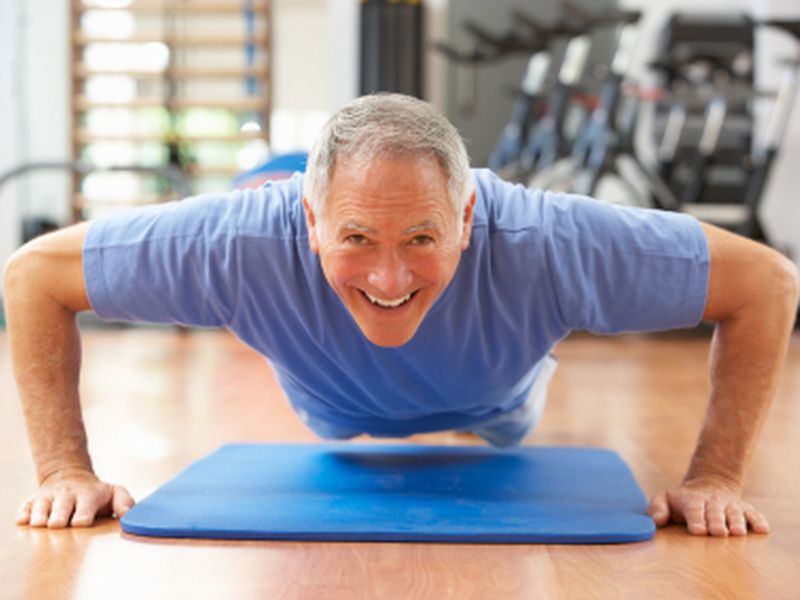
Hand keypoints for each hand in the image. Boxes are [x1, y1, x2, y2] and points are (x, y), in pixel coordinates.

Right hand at [16, 467, 134, 527]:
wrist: (71, 478)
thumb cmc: (96, 494)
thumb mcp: (115, 493)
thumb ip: (125, 503)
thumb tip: (127, 515)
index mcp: (88, 495)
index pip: (87, 504)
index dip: (84, 513)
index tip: (81, 522)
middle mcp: (68, 495)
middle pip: (62, 506)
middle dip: (60, 515)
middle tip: (57, 524)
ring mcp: (49, 497)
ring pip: (42, 505)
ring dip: (41, 514)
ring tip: (40, 523)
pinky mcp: (33, 501)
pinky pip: (26, 506)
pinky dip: (24, 513)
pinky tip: (23, 520)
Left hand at [648, 476, 768, 536]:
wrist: (710, 484)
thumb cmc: (683, 500)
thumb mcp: (666, 498)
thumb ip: (657, 508)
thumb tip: (655, 520)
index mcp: (693, 500)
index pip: (694, 510)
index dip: (696, 519)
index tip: (698, 530)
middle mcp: (713, 502)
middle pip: (715, 512)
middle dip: (717, 522)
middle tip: (718, 533)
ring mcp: (730, 505)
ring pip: (734, 513)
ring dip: (737, 522)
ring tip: (738, 532)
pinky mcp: (745, 509)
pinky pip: (753, 514)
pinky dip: (758, 521)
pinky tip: (762, 529)